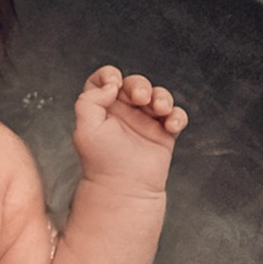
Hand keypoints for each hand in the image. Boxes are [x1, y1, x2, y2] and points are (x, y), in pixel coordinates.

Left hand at [71, 66, 187, 191]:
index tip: (114, 84)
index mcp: (101, 108)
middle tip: (141, 98)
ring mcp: (145, 122)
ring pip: (158, 95)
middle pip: (135, 83)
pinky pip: (176, 115)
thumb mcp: (85, 127)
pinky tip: (171, 125)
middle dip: (140, 85)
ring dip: (162, 97)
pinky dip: (177, 116)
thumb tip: (111, 86)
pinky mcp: (163, 133)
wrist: (124, 188)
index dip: (109, 75)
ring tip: (160, 109)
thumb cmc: (103, 162)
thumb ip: (90, 99)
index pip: (103, 80)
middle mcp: (123, 112)